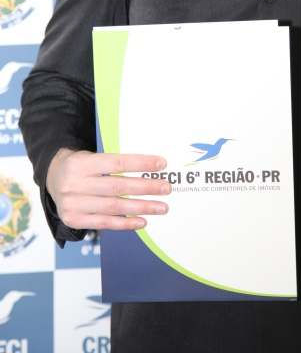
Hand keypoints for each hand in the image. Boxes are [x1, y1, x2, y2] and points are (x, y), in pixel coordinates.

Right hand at [46, 148, 170, 230]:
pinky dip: (126, 224)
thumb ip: (115, 164)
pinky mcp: (73, 220)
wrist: (53, 179)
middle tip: (165, 188)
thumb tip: (149, 169)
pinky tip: (142, 221)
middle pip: (118, 186)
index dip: (141, 164)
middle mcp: (75, 184)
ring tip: (160, 207)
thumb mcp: (93, 157)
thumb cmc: (81, 166)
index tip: (161, 165)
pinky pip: (105, 223)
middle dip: (146, 188)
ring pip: (114, 207)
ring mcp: (73, 204)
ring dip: (141, 207)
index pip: (117, 163)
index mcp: (81, 163)